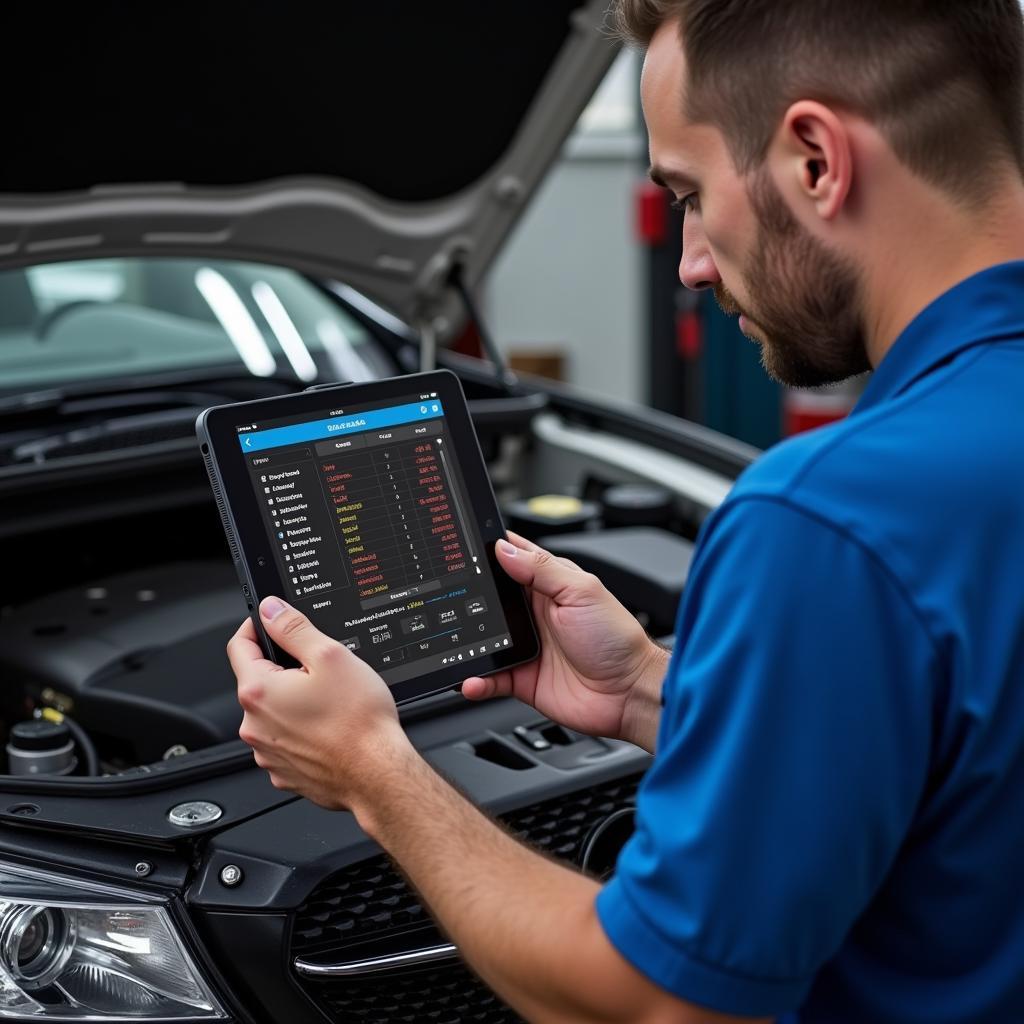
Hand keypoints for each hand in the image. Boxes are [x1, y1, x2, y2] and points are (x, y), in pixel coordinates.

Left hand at [227, 597, 409, 810]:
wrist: (377, 774)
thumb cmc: (358, 721)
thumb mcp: (330, 656)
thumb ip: (294, 628)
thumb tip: (271, 610)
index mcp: (259, 692)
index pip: (239, 646)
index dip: (255, 627)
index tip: (269, 621)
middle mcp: (254, 725)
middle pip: (259, 682)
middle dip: (284, 670)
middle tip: (319, 669)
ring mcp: (267, 753)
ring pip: (274, 713)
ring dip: (293, 703)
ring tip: (330, 704)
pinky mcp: (284, 772)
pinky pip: (286, 741)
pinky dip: (302, 731)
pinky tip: (329, 728)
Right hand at [461, 532, 667, 747]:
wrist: (629, 692)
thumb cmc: (616, 639)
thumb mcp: (581, 592)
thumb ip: (541, 570)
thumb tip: (505, 548)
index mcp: (549, 587)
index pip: (513, 562)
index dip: (489, 554)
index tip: (463, 551)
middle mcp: (534, 615)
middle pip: (490, 602)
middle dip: (469, 601)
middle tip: (451, 601)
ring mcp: (527, 647)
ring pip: (485, 640)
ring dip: (469, 643)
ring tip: (456, 643)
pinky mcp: (522, 678)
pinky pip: (491, 678)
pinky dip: (477, 681)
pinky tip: (472, 680)